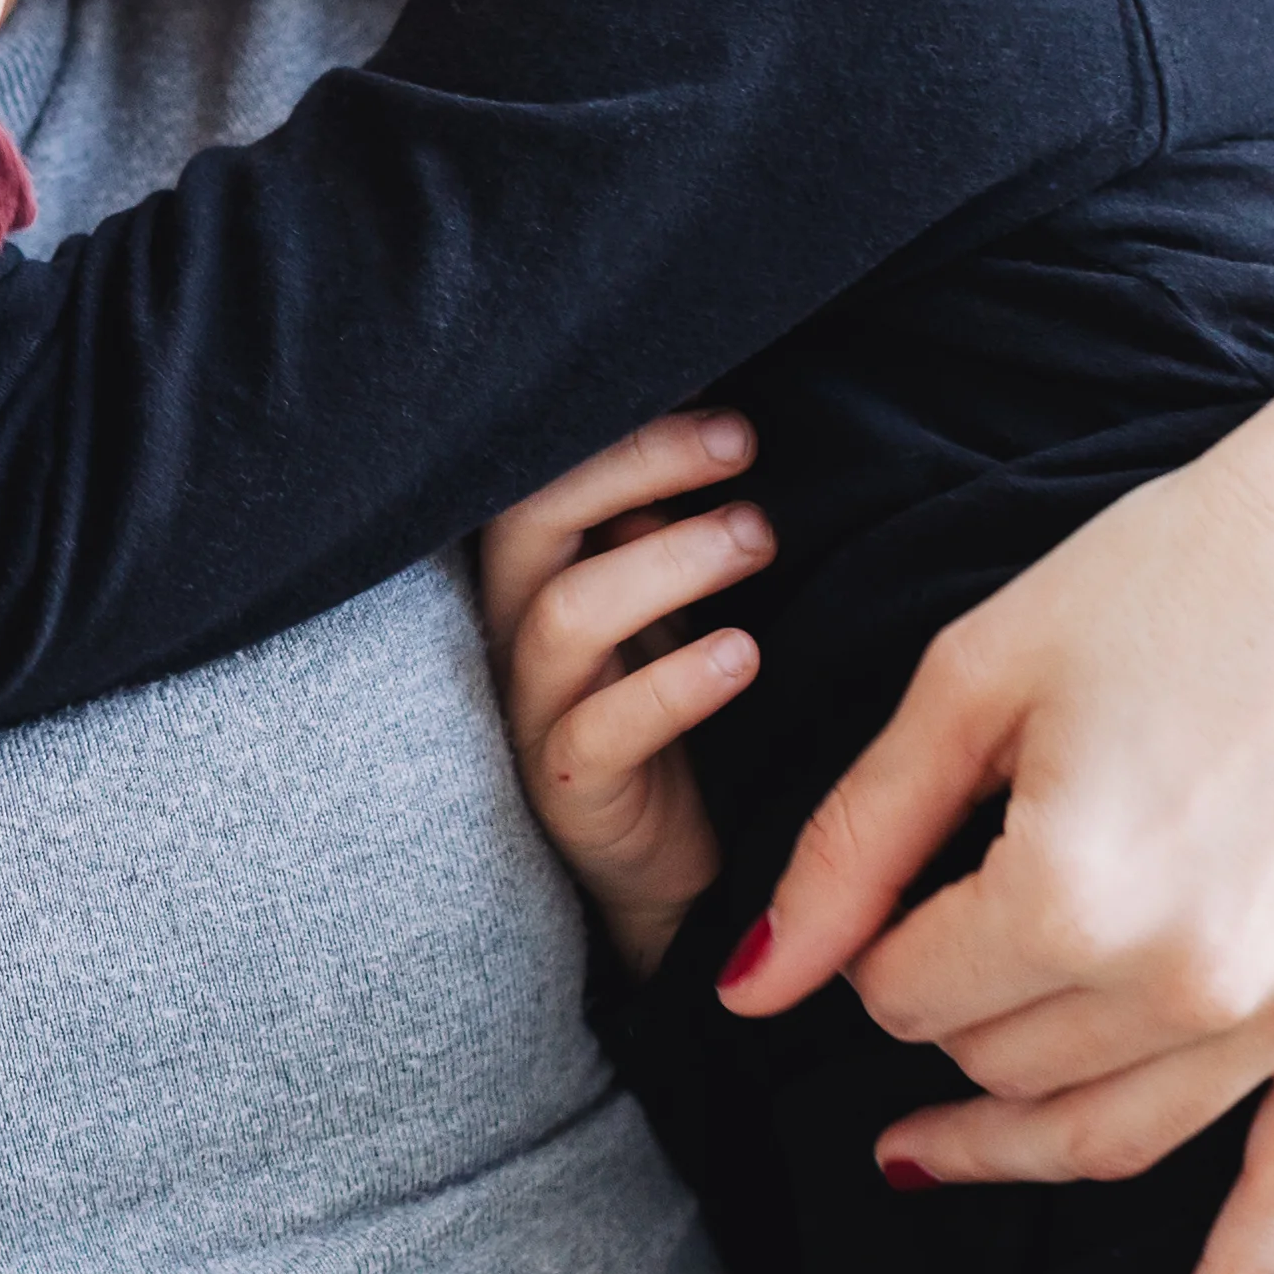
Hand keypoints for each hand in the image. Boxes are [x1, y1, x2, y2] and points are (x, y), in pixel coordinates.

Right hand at [471, 411, 772, 971]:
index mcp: (538, 573)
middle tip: (743, 448)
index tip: (724, 410)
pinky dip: (676, 684)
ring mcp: (534, 712)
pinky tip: (744, 654)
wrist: (676, 864)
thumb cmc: (678, 706)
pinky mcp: (570, 790)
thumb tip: (722, 415)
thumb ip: (669, 522)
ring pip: (565, 613)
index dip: (622, 428)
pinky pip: (602, 730)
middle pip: (531, 519)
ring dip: (670, 561)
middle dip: (639, 464)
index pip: (542, 470)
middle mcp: (515, 632)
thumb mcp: (673, 600)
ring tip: (758, 538)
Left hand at [720, 288, 1273, 1273]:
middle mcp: (1193, 979)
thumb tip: (746, 992)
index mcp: (1076, 892)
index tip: (892, 887)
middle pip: (1000, 1065)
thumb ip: (850, 851)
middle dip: (944, 1015)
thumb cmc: (1177, 570)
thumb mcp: (973, 678)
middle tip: (927, 949)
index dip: (874, 948)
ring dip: (1015, 1136)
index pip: (905, 993)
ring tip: (930, 1142)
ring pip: (1109, 1135)